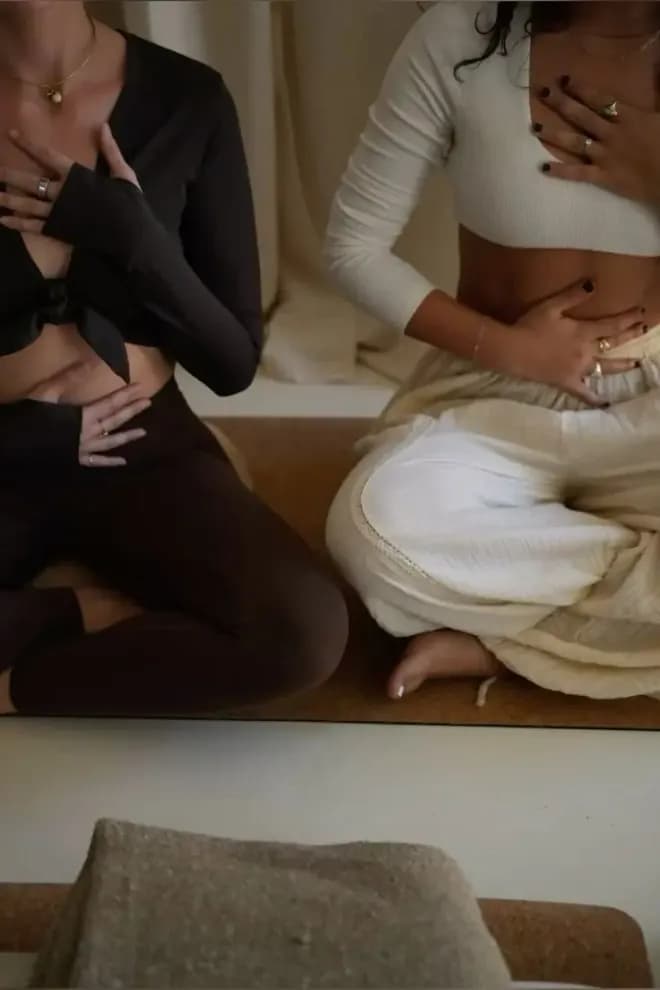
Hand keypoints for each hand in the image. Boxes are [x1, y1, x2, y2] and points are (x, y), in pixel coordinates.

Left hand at [0, 124, 138, 234]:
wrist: (131, 237)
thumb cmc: (129, 206)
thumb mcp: (124, 175)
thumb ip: (110, 151)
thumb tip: (103, 126)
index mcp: (76, 176)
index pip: (46, 155)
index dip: (28, 144)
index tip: (11, 134)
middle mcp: (62, 192)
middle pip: (30, 181)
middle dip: (9, 175)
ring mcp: (58, 213)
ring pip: (27, 203)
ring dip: (8, 199)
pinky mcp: (59, 231)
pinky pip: (34, 226)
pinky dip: (18, 223)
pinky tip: (3, 220)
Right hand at [27, 363, 149, 467]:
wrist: (19, 439)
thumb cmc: (33, 414)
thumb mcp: (49, 391)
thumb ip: (69, 378)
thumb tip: (88, 363)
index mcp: (83, 414)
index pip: (110, 402)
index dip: (126, 394)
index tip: (141, 387)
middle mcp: (88, 431)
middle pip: (114, 419)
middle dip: (132, 410)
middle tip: (149, 402)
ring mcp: (84, 447)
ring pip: (111, 442)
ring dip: (127, 436)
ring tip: (144, 432)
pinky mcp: (78, 460)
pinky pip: (97, 462)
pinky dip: (110, 462)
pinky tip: (124, 462)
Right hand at [493, 281, 645, 404]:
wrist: (512, 350)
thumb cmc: (529, 326)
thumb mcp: (551, 306)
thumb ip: (574, 295)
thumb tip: (594, 284)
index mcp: (583, 332)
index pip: (612, 325)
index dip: (628, 318)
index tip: (641, 314)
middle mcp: (585, 352)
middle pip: (613, 344)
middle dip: (630, 335)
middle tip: (644, 330)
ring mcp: (578, 370)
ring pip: (605, 368)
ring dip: (622, 365)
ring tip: (635, 363)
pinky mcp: (567, 383)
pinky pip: (584, 394)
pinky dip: (595, 399)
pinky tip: (606, 404)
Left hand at [536, 80, 659, 204]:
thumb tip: (659, 59)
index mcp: (628, 116)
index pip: (599, 99)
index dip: (581, 89)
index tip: (565, 79)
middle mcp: (611, 134)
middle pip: (581, 116)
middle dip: (561, 103)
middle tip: (542, 92)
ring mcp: (605, 156)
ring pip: (574, 142)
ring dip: (553, 134)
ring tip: (535, 126)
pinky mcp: (603, 177)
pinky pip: (578, 173)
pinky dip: (560, 171)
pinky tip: (543, 167)